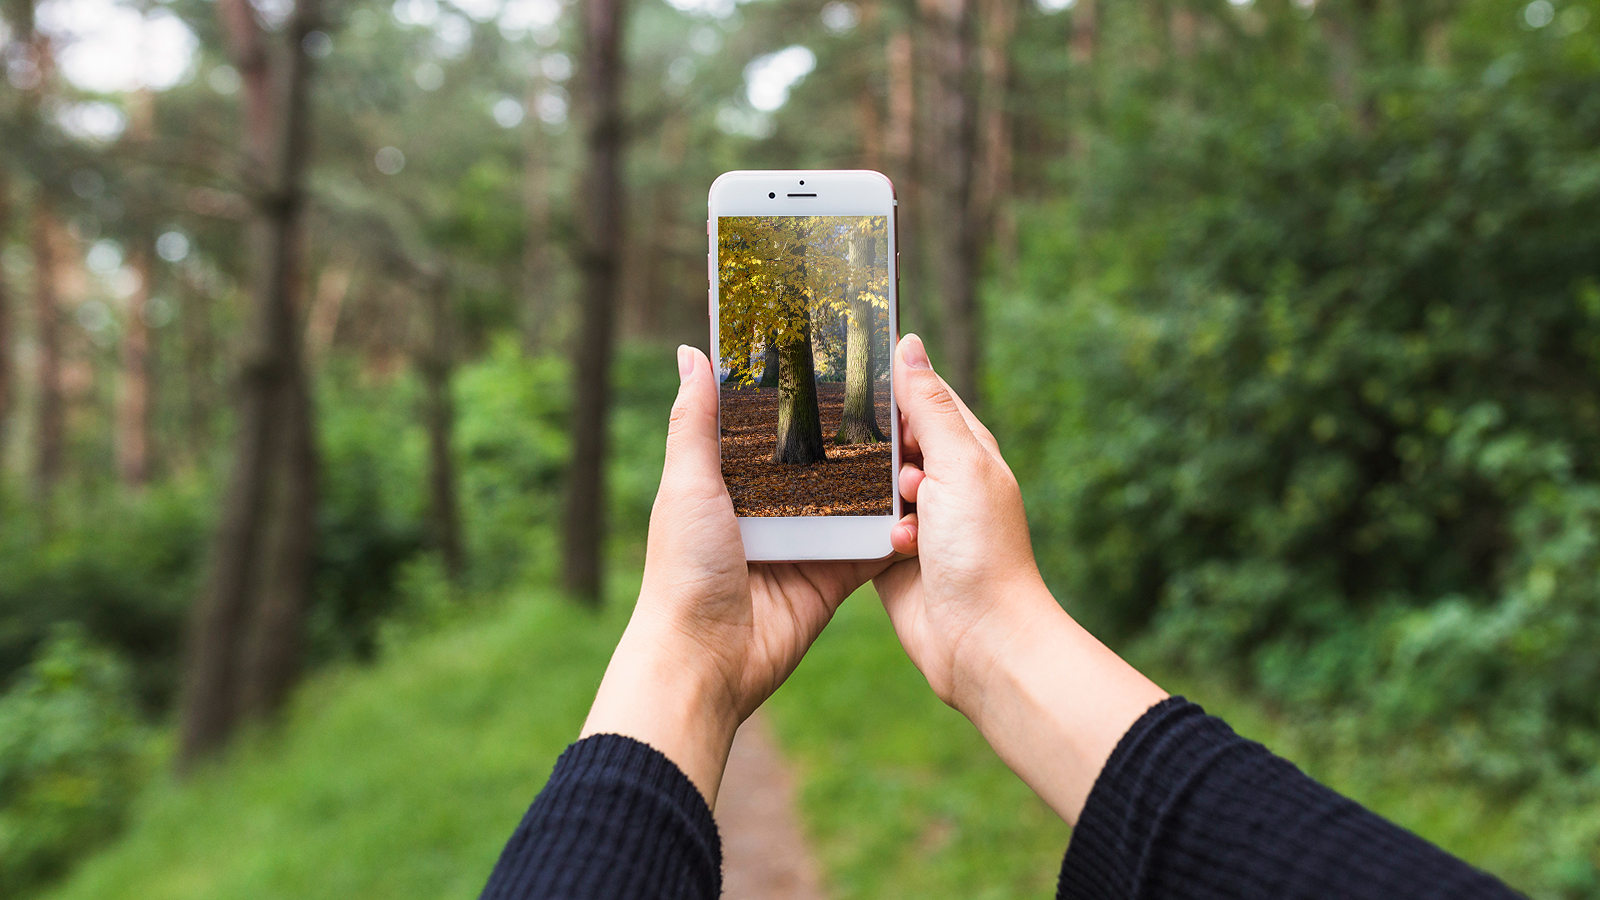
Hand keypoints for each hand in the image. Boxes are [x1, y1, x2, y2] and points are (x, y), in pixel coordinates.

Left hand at [581, 345, 887, 806]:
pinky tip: (926, 496)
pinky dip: (895, 526)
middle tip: (895, 388)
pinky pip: (872, 544)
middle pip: (819, 458)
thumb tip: (691, 352)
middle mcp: (769, 508)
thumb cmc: (684, 570)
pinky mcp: (833, 576)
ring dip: (882, 475)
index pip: (766, 425)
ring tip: (920, 434)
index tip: (831, 350)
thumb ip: (694, 422)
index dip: (795, 394)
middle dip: (851, 430)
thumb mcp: (686, 485)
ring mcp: (804, 542)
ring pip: (853, 497)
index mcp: (728, 481)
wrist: (706, 660)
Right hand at [875, 333, 1053, 711]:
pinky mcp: (886, 553)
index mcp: (966, 449)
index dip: (891, 383)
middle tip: (862, 447)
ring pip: (866, 481)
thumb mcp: (958, 465)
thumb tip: (909, 344)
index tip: (849, 366)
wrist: (979, 640)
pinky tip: (877, 539)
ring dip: (867, 491)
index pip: (922, 395)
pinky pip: (857, 524)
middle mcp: (941, 479)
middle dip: (870, 441)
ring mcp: (914, 517)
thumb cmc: (983, 550)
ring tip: (890, 506)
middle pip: (887, 438)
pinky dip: (862, 528)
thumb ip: (929, 406)